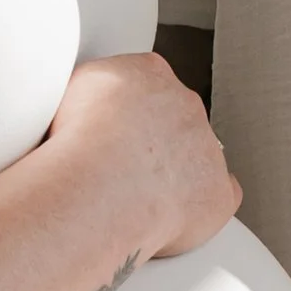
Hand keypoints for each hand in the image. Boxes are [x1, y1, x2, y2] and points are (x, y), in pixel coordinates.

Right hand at [48, 52, 240, 262]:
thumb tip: (94, 95)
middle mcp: (185, 104)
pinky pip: (219, 196)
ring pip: (196, 157)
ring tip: (133, 199)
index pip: (147, 82)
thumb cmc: (76, 139)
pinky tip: (171, 218)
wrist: (100, 185)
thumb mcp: (71, 86)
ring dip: (173, 174)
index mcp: (149, 72)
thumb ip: (95, 84)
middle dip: (152, 142)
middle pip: (174, 119)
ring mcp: (207, 148)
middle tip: (119, 169)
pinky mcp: (218, 193)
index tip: (110, 131)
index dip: (127, 111)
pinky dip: (199, 207)